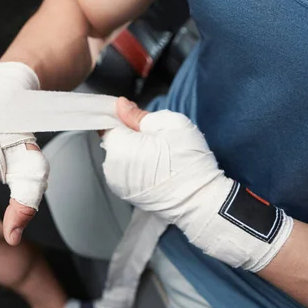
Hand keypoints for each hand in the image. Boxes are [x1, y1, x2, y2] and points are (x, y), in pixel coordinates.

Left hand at [101, 98, 292, 271]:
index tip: (137, 118)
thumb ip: (139, 115)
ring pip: (120, 158)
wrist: (200, 201)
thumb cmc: (187, 161)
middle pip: (114, 142)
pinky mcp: (127, 195)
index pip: (107, 124)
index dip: (122, 118)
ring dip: (133, 153)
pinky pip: (126, 173)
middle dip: (130, 136)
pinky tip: (157, 168)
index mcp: (118, 148)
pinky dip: (137, 167)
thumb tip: (120, 106)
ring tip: (160, 155)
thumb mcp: (169, 125)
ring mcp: (117, 184)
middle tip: (157, 138)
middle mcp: (111, 168)